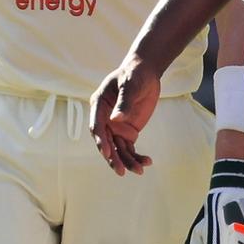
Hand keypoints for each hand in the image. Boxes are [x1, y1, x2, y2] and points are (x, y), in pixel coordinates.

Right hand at [89, 58, 158, 175]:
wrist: (146, 73)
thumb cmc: (134, 74)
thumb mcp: (130, 84)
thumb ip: (124, 101)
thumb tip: (116, 119)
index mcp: (99, 105)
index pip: (96, 126)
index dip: (101, 140)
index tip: (107, 153)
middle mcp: (105, 119)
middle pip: (106, 142)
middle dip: (113, 158)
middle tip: (121, 171)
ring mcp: (116, 127)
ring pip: (119, 149)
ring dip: (127, 161)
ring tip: (140, 170)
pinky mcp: (128, 132)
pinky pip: (130, 148)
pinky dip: (137, 157)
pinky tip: (146, 162)